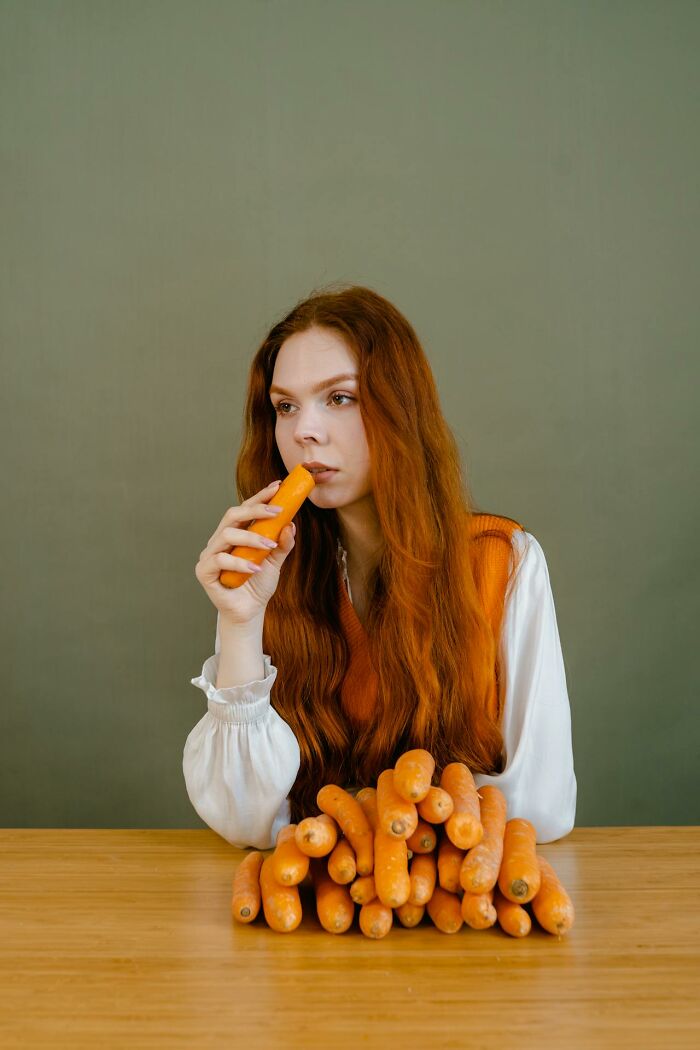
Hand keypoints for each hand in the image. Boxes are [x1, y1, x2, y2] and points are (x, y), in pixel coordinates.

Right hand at [194, 480, 295, 623]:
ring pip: (227, 534)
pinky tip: (255, 568)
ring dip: (251, 537)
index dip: (260, 496)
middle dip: (256, 509)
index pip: (246, 509)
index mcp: (236, 533)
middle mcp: (220, 540)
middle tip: (277, 511)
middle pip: (233, 514)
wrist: (250, 612)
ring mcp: (210, 554)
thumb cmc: (258, 584)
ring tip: (270, 545)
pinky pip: (220, 560)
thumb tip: (291, 524)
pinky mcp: (204, 571)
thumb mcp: (276, 562)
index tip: (277, 487)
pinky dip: (240, 562)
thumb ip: (282, 544)